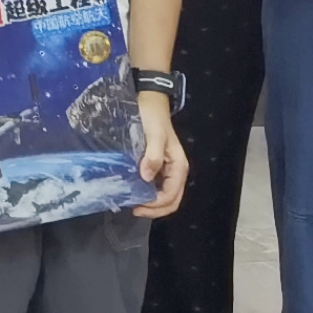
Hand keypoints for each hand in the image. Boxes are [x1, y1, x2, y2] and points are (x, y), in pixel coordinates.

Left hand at [129, 94, 190, 220]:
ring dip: (151, 203)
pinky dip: (147, 194)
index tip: (137, 205)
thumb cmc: (153, 117)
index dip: (155, 205)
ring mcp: (168, 170)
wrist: (151, 103)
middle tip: (135, 209)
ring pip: (164, 196)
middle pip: (171, 201)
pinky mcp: (159, 167)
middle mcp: (176, 171)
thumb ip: (153, 156)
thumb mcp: (154, 135)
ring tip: (133, 202)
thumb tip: (146, 178)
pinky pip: (157, 187)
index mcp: (179, 166)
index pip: (171, 196)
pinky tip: (135, 192)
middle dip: (154, 209)